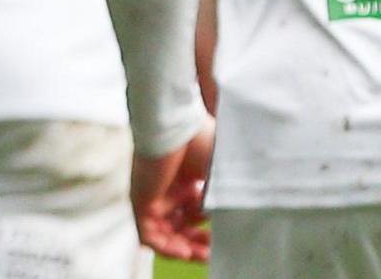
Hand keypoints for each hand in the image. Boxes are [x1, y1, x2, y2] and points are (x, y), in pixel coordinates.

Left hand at [130, 120, 212, 262]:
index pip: (192, 213)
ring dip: (183, 248)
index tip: (223, 236)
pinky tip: (185, 252)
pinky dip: (165, 247)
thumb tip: (240, 215)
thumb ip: (224, 195)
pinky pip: (148, 234)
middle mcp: (167, 189)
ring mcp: (152, 195)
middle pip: (177, 225)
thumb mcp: (219, 173)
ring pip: (164, 233)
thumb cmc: (201, 140)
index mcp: (184, 180)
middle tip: (213, 251)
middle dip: (196, 241)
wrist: (176, 124)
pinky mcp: (140, 200)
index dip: (207, 228)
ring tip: (202, 255)